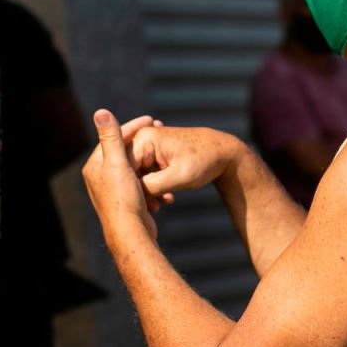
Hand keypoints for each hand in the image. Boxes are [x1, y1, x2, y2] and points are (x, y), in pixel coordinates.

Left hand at [83, 110, 156, 241]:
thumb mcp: (118, 163)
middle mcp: (100, 178)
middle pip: (126, 154)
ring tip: (166, 159)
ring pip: (137, 169)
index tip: (151, 119)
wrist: (131, 233)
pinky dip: (153, 182)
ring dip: (152, 166)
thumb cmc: (123, 198)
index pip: (113, 139)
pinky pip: (142, 185)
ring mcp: (114, 191)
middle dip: (145, 146)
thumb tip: (100, 111)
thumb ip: (111, 137)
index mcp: (95, 166)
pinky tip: (164, 182)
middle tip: (161, 134)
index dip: (132, 127)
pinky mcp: (126, 202)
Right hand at [126, 124, 244, 199]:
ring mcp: (147, 145)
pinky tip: (167, 198)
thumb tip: (132, 194)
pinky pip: (146, 173)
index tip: (143, 205)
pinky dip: (154, 186)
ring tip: (162, 204)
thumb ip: (153, 185)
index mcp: (145, 139)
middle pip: (128, 170)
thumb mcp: (179, 177)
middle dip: (139, 191)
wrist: (222, 152)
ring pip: (137, 174)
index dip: (130, 188)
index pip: (124, 167)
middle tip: (155, 208)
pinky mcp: (154, 154)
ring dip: (148, 191)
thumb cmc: (203, 161)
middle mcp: (142, 139)